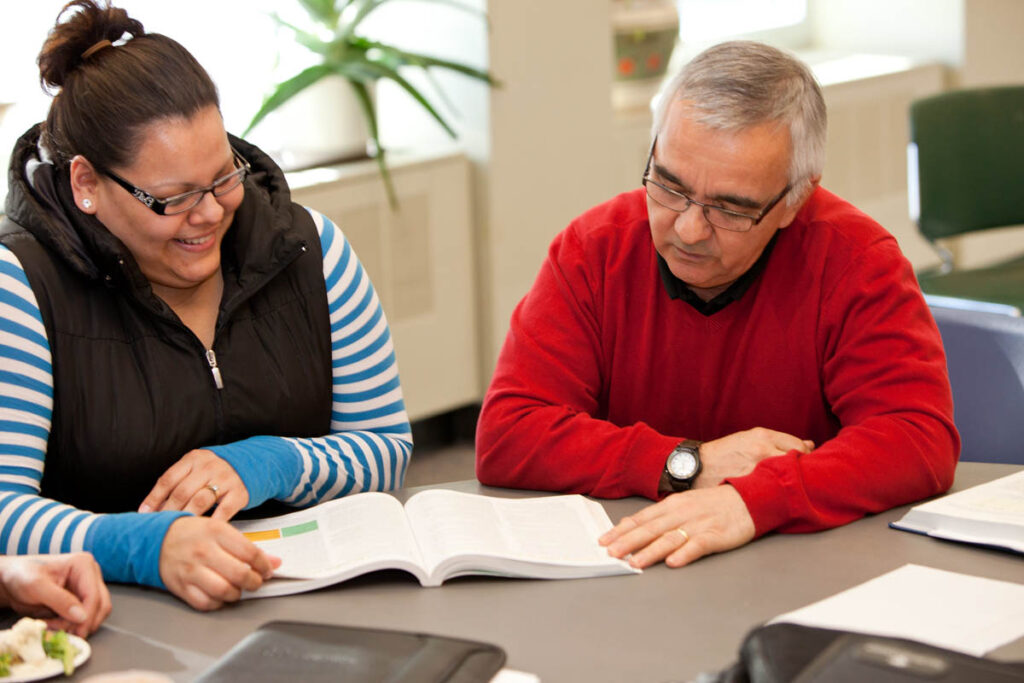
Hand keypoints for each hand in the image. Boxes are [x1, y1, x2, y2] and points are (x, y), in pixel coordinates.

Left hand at [0, 553, 110, 636]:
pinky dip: (73, 626)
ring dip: (79, 626)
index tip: (76, 633)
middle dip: (84, 623)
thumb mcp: (36, 587)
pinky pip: (85, 618)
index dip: (87, 616)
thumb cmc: (21, 576)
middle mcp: (90, 575)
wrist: (11, 579)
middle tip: (64, 634)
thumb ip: (60, 600)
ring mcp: (87, 588)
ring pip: (96, 613)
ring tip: (56, 628)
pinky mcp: (81, 600)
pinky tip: (56, 625)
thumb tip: (82, 617)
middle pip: (101, 605)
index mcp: (83, 564)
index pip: (94, 595)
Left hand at [139, 449, 247, 519]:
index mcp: (194, 459)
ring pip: (200, 501)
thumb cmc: (215, 471)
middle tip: (160, 525)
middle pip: (182, 492)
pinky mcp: (239, 492)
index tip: (145, 513)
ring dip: (186, 517)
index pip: (168, 479)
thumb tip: (152, 508)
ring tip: (177, 529)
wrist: (250, 464)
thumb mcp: (195, 469)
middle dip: (168, 511)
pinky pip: (223, 511)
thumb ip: (177, 483)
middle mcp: (209, 466)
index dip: (154, 498)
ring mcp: (226, 479)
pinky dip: (211, 522)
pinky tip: (202, 530)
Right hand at [159, 517, 279, 610]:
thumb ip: (248, 546)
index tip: (267, 570)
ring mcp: (191, 570)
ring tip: (238, 589)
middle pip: (240, 574)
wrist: (157, 540)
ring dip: (237, 594)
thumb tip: (274, 562)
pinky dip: (218, 603)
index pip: (250, 552)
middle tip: (255, 582)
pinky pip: (205, 603)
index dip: (264, 565)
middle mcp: (204, 551)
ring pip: (224, 591)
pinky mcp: (181, 587)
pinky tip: (221, 596)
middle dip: (254, 582)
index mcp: (217, 532)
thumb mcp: (221, 531)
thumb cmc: (193, 534)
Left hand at [600, 485, 754, 568]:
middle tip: (611, 553)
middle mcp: (682, 513)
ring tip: (634, 562)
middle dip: (628, 541)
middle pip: (651, 529)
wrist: (750, 497)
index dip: (621, 530)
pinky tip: (673, 563)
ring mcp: (699, 523)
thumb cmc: (714, 503)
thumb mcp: (683, 504)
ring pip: (670, 538)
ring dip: (650, 551)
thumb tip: (632, 525)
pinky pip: (698, 545)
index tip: (603, 540)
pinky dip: (685, 554)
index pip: (641, 518)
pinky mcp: (717, 534)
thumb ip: (660, 515)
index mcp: (672, 505)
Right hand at [696, 427, 812, 486]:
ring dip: (794, 483)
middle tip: (804, 478)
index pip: (800, 447)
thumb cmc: (724, 453)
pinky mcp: (750, 488)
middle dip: (804, 470)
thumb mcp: (749, 437)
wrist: (695, 467)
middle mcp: (762, 451)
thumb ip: (779, 440)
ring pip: (790, 478)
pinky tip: (779, 496)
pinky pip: (776, 492)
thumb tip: (810, 444)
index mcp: (762, 437)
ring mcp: (756, 470)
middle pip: (799, 463)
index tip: (806, 464)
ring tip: (792, 488)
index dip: (806, 457)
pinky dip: (781, 494)